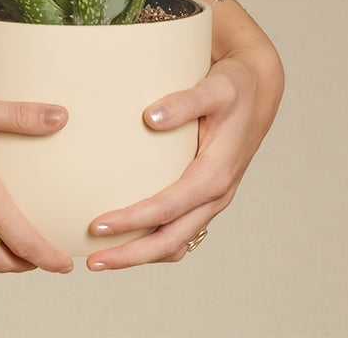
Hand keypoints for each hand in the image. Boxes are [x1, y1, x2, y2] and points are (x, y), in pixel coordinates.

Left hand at [85, 19, 283, 270]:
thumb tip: (151, 117)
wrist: (256, 88)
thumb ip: (186, 102)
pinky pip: (177, 229)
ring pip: (174, 242)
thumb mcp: (216, 88)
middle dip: (130, 255)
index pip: (167, 209)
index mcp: (216, 175)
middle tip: (91, 261)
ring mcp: (210, 200)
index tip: (96, 226)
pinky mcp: (203, 196)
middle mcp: (215, 196)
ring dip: (140, 254)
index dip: (132, 221)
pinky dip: (152, 240)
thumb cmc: (235, 86)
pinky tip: (126, 236)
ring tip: (101, 257)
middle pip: (170, 241)